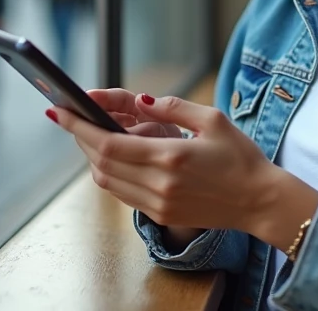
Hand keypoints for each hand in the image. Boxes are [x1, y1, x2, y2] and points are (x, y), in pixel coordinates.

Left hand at [52, 94, 317, 247]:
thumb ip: (174, 107)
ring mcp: (158, 204)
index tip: (58, 111)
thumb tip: (141, 101)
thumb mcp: (212, 120)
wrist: (259, 201)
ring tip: (91, 133)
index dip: (78, 127)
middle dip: (80, 138)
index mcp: (170, 157)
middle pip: (100, 162)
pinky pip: (122, 194)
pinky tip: (114, 156)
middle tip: (70, 117)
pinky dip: (110, 173)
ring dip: (93, 157)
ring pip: (107, 181)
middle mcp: (159, 184)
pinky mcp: (162, 215)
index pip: (107, 144)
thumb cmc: (240, 157)